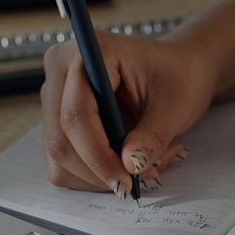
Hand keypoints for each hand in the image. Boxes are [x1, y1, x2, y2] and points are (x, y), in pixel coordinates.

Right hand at [40, 30, 213, 196]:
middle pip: (60, 141)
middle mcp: (60, 72)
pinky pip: (65, 164)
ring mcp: (55, 98)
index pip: (76, 114)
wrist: (179, 70)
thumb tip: (130, 166)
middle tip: (142, 178)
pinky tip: (129, 162)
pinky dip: (97, 175)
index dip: (98, 155)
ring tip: (146, 165)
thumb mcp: (175, 105)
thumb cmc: (178, 77)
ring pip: (60, 159)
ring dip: (101, 176)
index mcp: (86, 53)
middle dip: (100, 171)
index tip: (127, 181)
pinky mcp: (59, 122)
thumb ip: (152, 135)